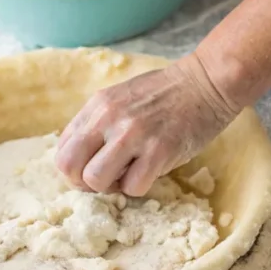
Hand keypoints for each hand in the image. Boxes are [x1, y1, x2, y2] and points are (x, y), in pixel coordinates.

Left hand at [55, 53, 239, 195]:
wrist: (208, 82)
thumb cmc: (167, 93)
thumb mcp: (122, 98)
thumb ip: (99, 123)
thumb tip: (81, 158)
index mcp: (98, 105)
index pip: (62, 150)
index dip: (74, 168)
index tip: (93, 168)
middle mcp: (110, 118)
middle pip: (70, 168)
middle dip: (84, 182)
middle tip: (107, 179)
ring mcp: (133, 134)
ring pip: (96, 181)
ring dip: (112, 186)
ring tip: (130, 174)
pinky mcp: (159, 150)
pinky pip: (133, 187)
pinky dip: (140, 186)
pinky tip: (152, 170)